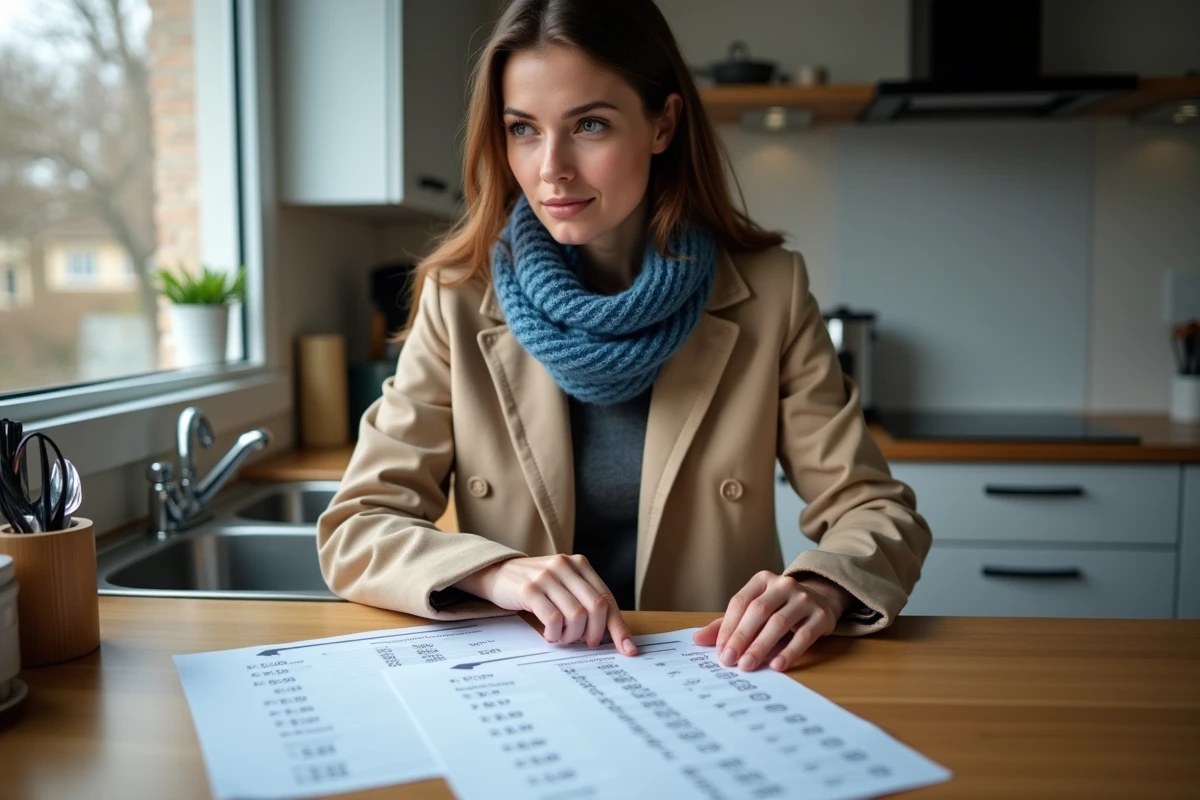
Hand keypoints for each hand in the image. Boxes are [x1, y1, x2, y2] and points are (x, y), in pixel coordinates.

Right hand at [454, 555, 636, 654]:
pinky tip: (549, 633)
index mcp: (580, 564)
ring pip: (576, 615)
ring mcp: (547, 576)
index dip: (619, 627)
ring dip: (572, 635)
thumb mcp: (564, 586)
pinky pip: (553, 619)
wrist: (497, 573)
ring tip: (562, 637)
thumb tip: (614, 636)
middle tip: (585, 642)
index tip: (628, 650)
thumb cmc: (536, 586)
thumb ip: (585, 601)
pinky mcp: (529, 589)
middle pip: (596, 607)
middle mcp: (565, 566)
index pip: (607, 598)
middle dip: (594, 633)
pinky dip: (555, 633)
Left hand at [693, 572, 849, 671]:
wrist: (822, 599)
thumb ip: (728, 624)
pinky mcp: (821, 616)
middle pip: (758, 611)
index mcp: (762, 579)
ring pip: (779, 623)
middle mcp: (783, 585)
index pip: (740, 602)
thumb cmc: (780, 607)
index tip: (719, 650)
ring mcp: (804, 598)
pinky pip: (804, 636)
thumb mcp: (755, 609)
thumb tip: (697, 640)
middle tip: (729, 660)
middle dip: (741, 637)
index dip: (728, 627)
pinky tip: (776, 666)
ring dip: (761, 646)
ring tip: (747, 666)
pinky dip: (789, 652)